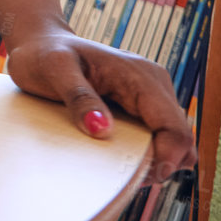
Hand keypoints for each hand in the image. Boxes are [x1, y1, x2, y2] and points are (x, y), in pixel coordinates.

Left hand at [2, 25, 196, 184]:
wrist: (40, 43)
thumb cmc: (44, 54)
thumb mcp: (55, 70)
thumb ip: (79, 97)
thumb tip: (101, 129)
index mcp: (142, 77)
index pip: (175, 127)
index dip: (166, 158)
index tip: (138, 176)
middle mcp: (154, 85)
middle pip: (180, 139)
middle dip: (160, 163)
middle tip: (121, 176)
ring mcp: (149, 95)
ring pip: (172, 141)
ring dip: (153, 159)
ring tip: (116, 166)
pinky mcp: (140, 105)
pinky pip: (156, 136)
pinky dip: (144, 152)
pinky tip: (116, 156)